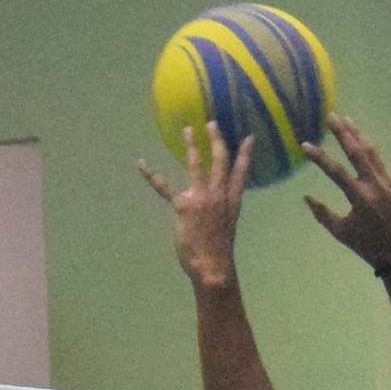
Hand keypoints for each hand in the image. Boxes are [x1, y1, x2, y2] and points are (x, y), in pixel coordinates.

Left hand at [144, 128, 246, 291]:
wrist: (213, 265)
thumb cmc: (219, 250)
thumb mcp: (229, 225)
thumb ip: (224, 208)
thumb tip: (217, 200)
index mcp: (232, 201)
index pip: (241, 173)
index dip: (246, 154)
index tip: (249, 137)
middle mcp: (218, 195)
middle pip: (220, 161)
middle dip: (217, 141)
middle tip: (212, 123)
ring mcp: (201, 198)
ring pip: (196, 165)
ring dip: (191, 146)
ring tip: (187, 130)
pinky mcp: (183, 205)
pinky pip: (164, 187)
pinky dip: (151, 175)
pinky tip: (141, 164)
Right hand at [300, 116, 390, 273]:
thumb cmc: (366, 245)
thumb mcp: (340, 232)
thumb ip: (322, 213)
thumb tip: (306, 196)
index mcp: (360, 199)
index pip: (335, 172)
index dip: (319, 157)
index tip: (305, 144)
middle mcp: (377, 186)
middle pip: (357, 152)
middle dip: (343, 132)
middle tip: (331, 116)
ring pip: (373, 153)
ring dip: (359, 135)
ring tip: (347, 120)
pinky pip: (382, 164)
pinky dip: (371, 152)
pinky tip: (362, 142)